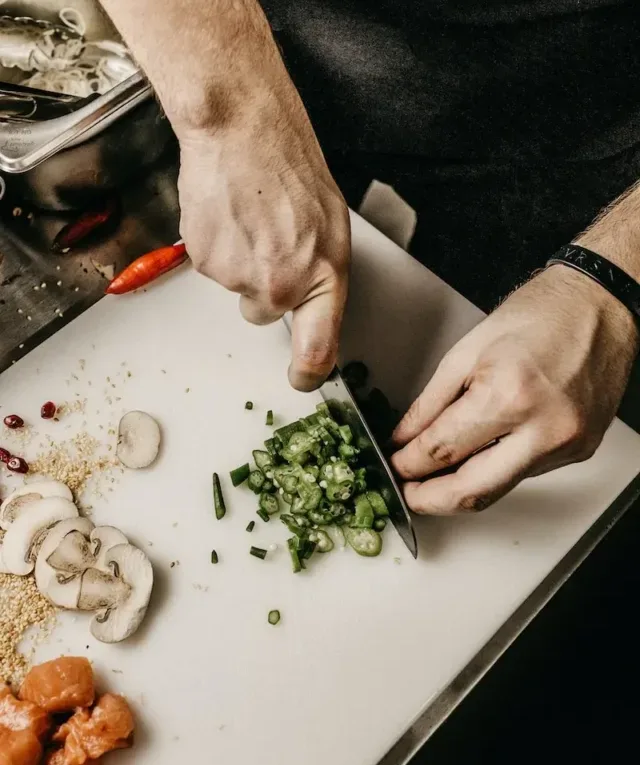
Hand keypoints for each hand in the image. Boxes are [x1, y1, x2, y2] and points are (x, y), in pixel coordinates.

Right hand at [176, 84, 349, 391]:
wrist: (242, 131)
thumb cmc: (290, 169)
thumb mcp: (330, 228)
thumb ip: (321, 277)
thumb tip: (311, 310)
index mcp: (322, 278)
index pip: (317, 351)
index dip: (308, 373)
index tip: (302, 378)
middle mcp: (280, 287)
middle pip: (265, 315)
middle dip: (265, 289)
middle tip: (270, 243)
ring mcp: (238, 277)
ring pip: (237, 288)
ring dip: (242, 262)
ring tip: (251, 218)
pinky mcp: (204, 262)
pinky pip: (213, 266)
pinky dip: (219, 246)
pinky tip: (229, 215)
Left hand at [391, 266, 639, 514]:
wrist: (598, 307)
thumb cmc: (539, 316)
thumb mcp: (466, 352)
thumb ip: (429, 403)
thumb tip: (404, 439)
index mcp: (509, 395)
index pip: (442, 450)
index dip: (408, 465)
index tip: (395, 466)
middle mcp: (543, 428)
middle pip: (472, 492)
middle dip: (430, 500)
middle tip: (408, 492)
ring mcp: (565, 445)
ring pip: (498, 490)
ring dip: (460, 489)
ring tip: (434, 477)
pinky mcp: (579, 451)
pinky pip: (524, 474)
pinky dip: (493, 470)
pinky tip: (477, 457)